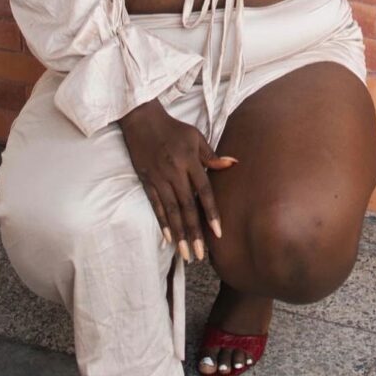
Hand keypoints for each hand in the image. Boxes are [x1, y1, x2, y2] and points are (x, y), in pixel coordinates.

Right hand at [118, 98, 236, 260]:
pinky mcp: (146, 180)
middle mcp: (174, 172)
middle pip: (187, 207)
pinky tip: (168, 237)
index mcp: (190, 161)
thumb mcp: (195, 137)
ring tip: (185, 253)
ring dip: (179, 233)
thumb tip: (232, 164)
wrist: (142, 120)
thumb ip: (212, 155)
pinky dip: (161, 221)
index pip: (204, 191)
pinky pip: (155, 204)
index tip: (218, 233)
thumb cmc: (174, 128)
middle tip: (200, 255)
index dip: (211, 212)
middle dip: (194, 232)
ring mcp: (159, 178)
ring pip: (170, 211)